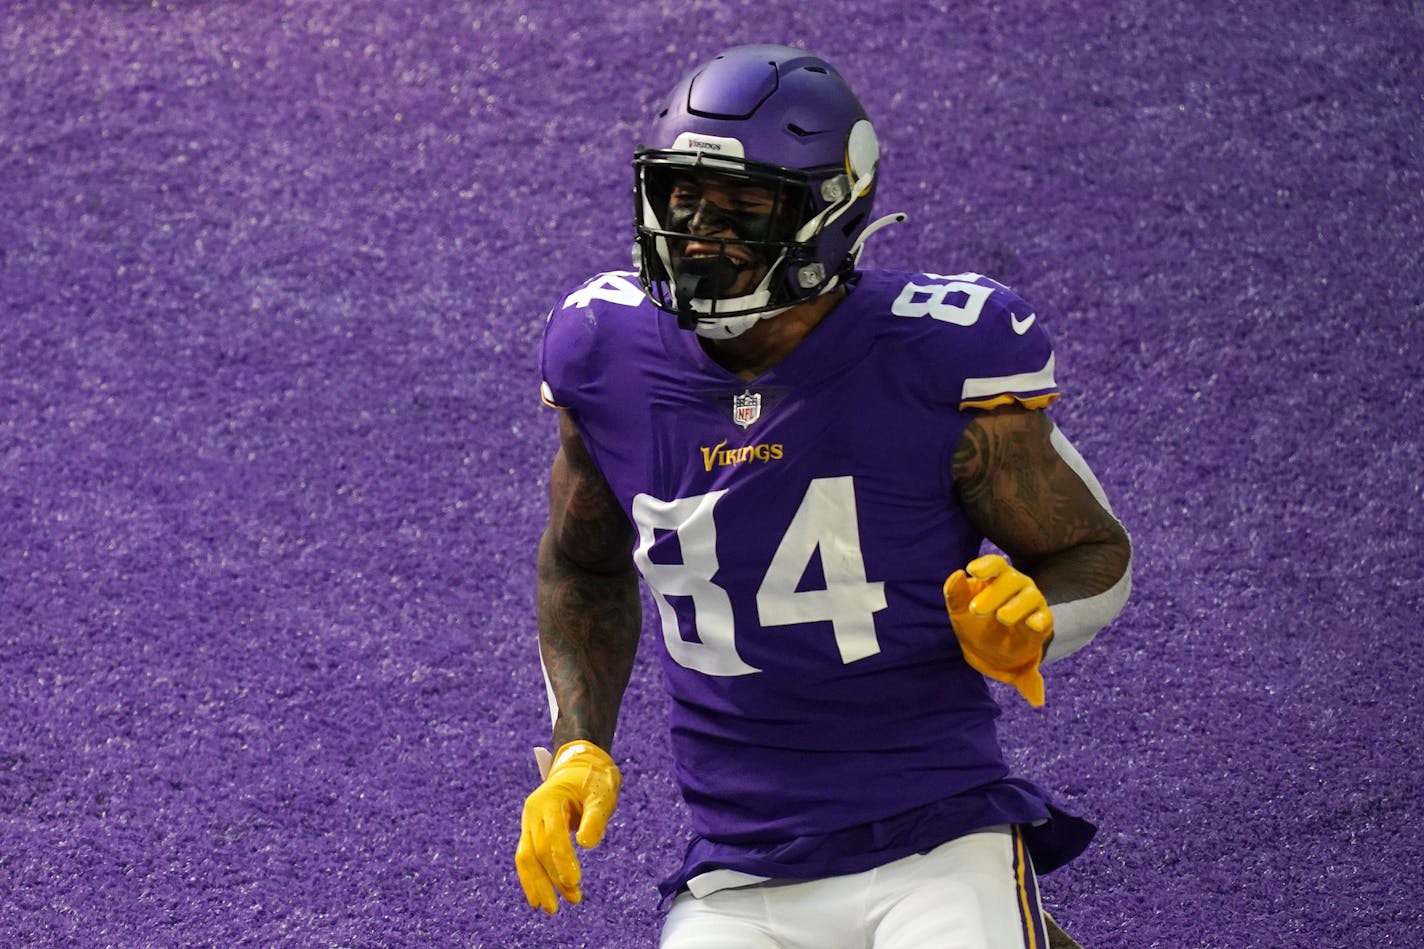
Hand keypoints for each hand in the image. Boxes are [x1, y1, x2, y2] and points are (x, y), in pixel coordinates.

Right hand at [515, 740, 621, 913]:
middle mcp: (532, 812)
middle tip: (572, 899)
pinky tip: (539, 899)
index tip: (575, 881)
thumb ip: (595, 818)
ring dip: (540, 884)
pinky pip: (527, 858)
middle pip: (537, 850)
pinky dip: (532, 879)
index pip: (552, 834)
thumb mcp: (602, 794)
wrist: (580, 767)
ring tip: (554, 908)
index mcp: (548, 799)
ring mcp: (529, 822)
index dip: (562, 859)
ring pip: (527, 858)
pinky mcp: (531, 833)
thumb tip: (586, 845)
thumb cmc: (594, 781)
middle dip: (552, 878)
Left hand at [944, 554, 1053, 706]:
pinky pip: (1045, 617)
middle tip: (975, 610)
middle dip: (993, 594)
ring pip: (1031, 596)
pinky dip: (1039, 620)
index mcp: (996, 577)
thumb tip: (957, 573)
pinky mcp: (1042, 623)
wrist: (988, 657)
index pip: (995, 563)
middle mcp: (1018, 585)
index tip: (972, 571)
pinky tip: (1031, 624)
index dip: (986, 565)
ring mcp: (1032, 602)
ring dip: (1015, 606)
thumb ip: (955, 593)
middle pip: (1011, 579)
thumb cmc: (974, 625)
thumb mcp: (959, 612)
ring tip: (1001, 617)